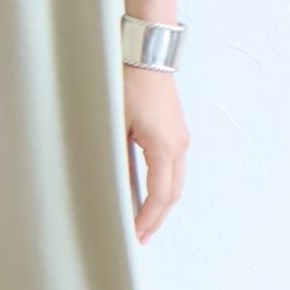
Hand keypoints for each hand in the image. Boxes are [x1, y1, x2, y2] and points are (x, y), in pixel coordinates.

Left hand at [123, 62, 189, 241]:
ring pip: (176, 182)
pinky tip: (150, 191)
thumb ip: (115, 156)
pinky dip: (165, 186)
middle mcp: (179, 145)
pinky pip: (175, 167)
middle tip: (140, 236)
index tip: (136, 236)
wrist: (146, 52)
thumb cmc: (129, 84)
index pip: (159, 197)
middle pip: (173, 195)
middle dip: (157, 219)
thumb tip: (108, 184)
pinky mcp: (177, 129)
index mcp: (165, 148)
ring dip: (162, 203)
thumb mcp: (115, 123)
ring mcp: (181, 137)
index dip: (148, 221)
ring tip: (145, 219)